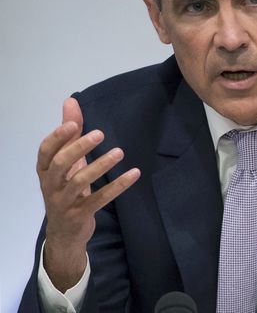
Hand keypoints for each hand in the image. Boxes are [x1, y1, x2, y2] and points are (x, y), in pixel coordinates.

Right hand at [37, 98, 139, 291]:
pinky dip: (118, 186)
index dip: (58, 136)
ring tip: (119, 152)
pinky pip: (100, 199)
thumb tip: (70, 101)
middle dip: (79, 147)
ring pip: (80, 181)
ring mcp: (64, 201)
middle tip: (100, 133)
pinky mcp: (80, 214)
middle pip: (61, 163)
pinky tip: (134, 174)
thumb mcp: (66, 162)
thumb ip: (69, 133)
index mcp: (46, 170)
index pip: (46, 150)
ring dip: (100, 166)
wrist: (65, 232)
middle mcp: (51, 184)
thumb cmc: (65, 189)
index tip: (75, 122)